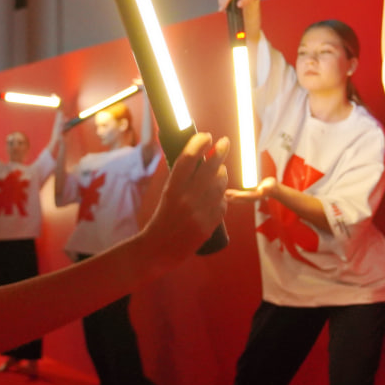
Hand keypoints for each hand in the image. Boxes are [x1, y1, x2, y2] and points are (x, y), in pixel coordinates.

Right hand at [141, 133, 229, 257]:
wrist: (159, 249)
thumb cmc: (161, 219)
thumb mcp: (166, 195)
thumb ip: (180, 179)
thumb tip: (196, 157)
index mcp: (172, 189)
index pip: (187, 159)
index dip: (198, 144)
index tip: (206, 136)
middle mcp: (187, 199)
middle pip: (210, 168)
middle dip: (220, 152)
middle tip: (224, 142)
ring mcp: (201, 212)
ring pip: (220, 184)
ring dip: (222, 174)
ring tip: (219, 171)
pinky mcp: (210, 224)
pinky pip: (223, 203)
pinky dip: (221, 196)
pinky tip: (216, 195)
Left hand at [225, 175, 277, 201]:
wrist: (274, 188)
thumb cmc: (272, 187)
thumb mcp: (269, 186)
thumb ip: (266, 188)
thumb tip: (262, 189)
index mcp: (255, 196)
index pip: (246, 196)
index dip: (238, 195)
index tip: (232, 195)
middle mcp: (252, 197)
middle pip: (240, 198)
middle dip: (233, 197)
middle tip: (224, 196)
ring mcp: (250, 196)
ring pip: (239, 197)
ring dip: (232, 196)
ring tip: (224, 194)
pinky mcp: (249, 194)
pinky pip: (240, 195)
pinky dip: (234, 194)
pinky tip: (228, 193)